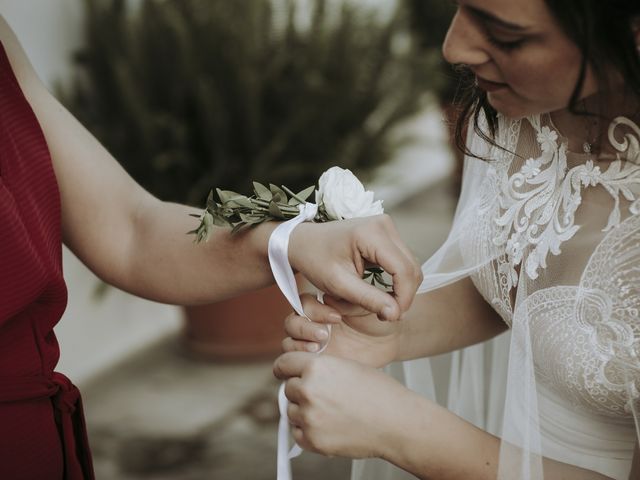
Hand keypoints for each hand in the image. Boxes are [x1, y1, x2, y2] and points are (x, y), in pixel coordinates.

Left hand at [273, 352, 411, 457]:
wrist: (397, 423)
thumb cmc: (378, 392)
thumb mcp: (347, 367)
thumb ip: (319, 370)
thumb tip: (297, 377)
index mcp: (316, 367)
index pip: (284, 364)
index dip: (286, 368)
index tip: (286, 373)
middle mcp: (308, 390)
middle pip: (288, 388)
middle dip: (300, 390)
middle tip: (323, 395)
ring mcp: (309, 417)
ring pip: (291, 410)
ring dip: (303, 410)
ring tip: (331, 411)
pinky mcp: (312, 440)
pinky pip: (297, 432)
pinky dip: (307, 430)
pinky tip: (329, 425)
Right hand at [282, 294, 401, 367]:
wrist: (391, 342)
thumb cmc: (380, 319)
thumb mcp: (367, 305)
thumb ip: (347, 300)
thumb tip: (328, 300)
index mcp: (323, 307)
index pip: (302, 304)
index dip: (313, 309)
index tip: (337, 317)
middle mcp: (314, 324)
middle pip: (291, 323)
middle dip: (304, 327)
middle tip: (325, 334)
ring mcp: (314, 344)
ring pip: (289, 342)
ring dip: (299, 343)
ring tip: (319, 347)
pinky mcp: (317, 363)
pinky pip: (297, 363)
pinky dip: (301, 360)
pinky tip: (320, 360)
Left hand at [288, 215, 421, 321]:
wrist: (303, 242)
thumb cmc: (315, 260)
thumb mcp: (338, 284)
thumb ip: (368, 299)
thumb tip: (396, 314)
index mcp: (372, 233)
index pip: (404, 270)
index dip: (403, 298)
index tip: (391, 318)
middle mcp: (384, 225)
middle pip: (411, 268)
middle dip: (402, 296)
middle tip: (385, 316)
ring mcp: (387, 228)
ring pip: (409, 267)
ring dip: (399, 290)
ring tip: (380, 307)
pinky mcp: (386, 235)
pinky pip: (401, 262)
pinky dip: (395, 282)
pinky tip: (380, 294)